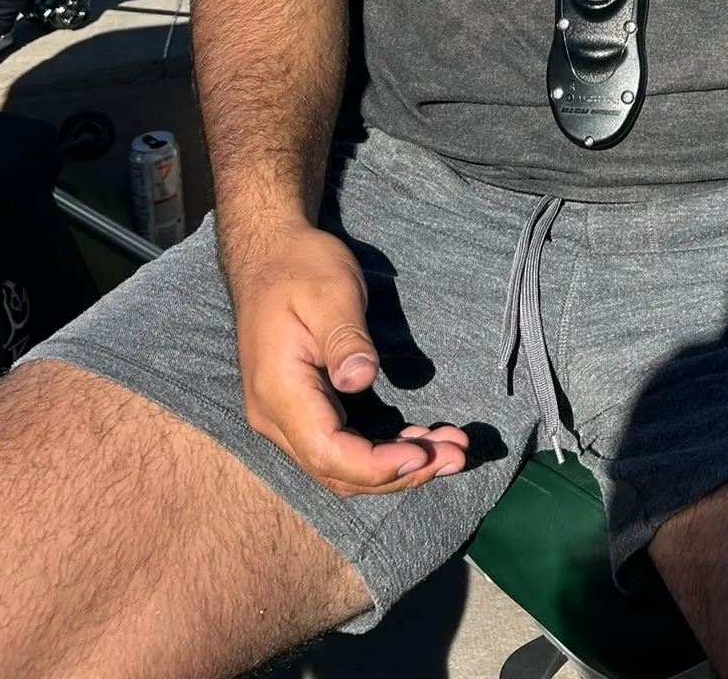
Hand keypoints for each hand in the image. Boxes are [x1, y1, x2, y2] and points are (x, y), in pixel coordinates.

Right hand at [229, 220, 468, 496]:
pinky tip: (420, 440)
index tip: (424, 455)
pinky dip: (382, 451)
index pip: (328, 452)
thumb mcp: (330, 293)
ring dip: (396, 466)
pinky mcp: (304, 409)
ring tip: (451, 451)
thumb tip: (361, 380)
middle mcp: (277, 417)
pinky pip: (342, 446)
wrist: (270, 255)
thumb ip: (345, 338)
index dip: (377, 465)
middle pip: (338, 471)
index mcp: (280, 391)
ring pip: (341, 465)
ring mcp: (287, 417)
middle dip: (400, 473)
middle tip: (458, 455)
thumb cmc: (301, 267)